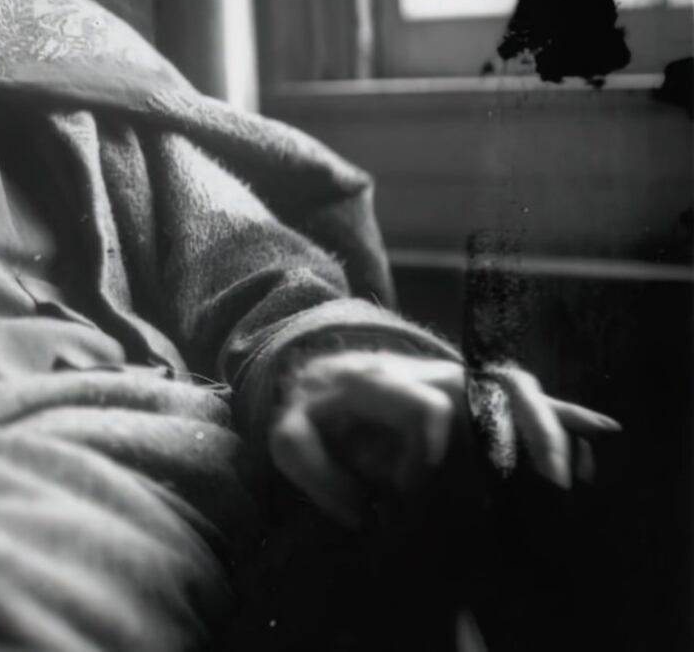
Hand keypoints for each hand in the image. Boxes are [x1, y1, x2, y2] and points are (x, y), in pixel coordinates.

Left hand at [269, 350, 619, 527]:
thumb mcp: (288, 437)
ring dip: (549, 422)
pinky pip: (518, 394)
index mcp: (377, 382)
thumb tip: (358, 512)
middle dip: (524, 427)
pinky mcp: (467, 391)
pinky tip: (596, 433)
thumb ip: (313, 470)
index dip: (428, 453)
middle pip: (486, 384)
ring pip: (512, 385)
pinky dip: (558, 412)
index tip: (410, 489)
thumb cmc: (308, 413)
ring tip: (566, 472)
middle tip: (550, 480)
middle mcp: (422, 374)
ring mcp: (450, 379)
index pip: (424, 408)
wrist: (316, 373)